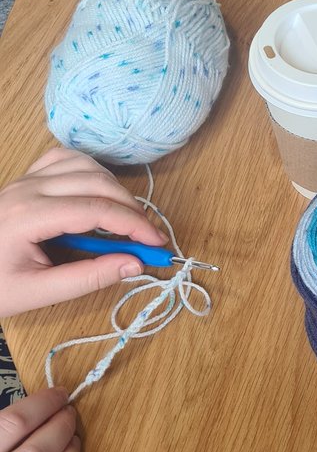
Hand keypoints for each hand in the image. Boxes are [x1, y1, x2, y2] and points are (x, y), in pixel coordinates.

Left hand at [0, 148, 166, 318]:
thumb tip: (134, 264)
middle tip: (149, 237)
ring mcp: (26, 179)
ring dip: (114, 188)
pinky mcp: (26, 178)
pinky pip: (65, 159)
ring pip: (85, 165)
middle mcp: (28, 189)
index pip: (96, 210)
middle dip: (132, 208)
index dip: (134, 225)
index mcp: (28, 217)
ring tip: (126, 218)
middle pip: (97, 183)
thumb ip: (87, 278)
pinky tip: (99, 191)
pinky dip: (91, 170)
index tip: (156, 244)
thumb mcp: (36, 293)